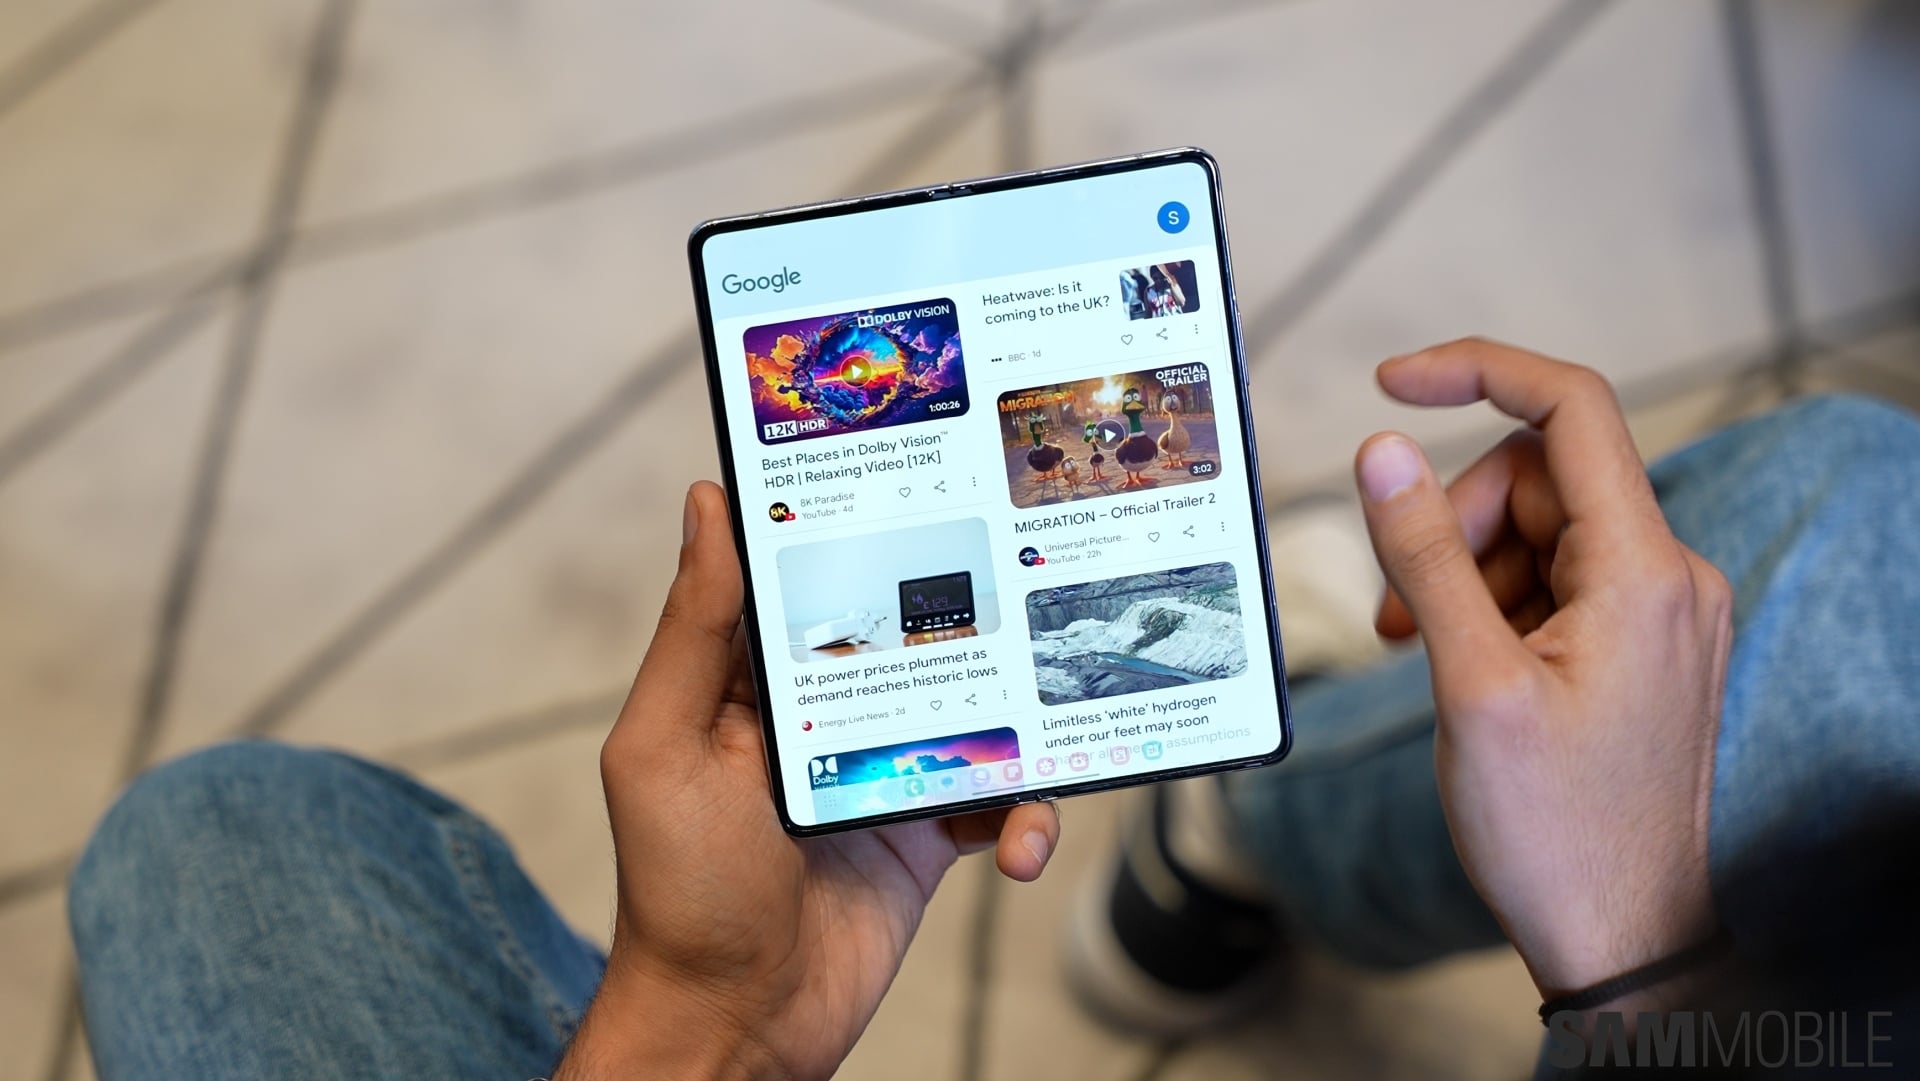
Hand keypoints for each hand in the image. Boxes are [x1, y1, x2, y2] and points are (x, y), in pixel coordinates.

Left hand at [554, 482, 1059, 1080]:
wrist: (740, 1025)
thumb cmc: (680, 893)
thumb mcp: (665, 747)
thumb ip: (697, 631)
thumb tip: (709, 504)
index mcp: (755, 679)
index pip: (810, 578)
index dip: (855, 526)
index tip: (913, 468)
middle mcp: (823, 715)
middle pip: (912, 634)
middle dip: (968, 617)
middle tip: (1022, 590)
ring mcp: (882, 771)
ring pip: (973, 711)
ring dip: (1016, 726)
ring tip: (1030, 755)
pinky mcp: (927, 834)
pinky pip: (998, 801)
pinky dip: (1023, 819)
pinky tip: (1018, 847)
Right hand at [1354, 339, 1729, 996]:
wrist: (1620, 936)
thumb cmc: (1555, 830)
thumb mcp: (1469, 683)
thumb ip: (1424, 555)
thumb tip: (1380, 451)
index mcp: (1644, 573)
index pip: (1572, 408)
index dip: (1478, 372)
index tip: (1391, 382)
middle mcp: (1669, 577)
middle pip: (1541, 477)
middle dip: (1455, 520)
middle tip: (1404, 608)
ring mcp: (1660, 613)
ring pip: (1540, 530)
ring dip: (1466, 569)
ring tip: (1425, 651)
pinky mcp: (1640, 646)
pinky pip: (1554, 581)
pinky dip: (1493, 603)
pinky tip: (1462, 665)